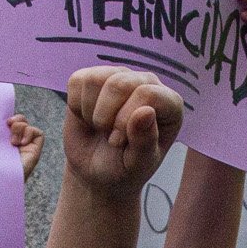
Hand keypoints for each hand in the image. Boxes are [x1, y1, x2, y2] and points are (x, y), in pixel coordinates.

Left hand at [7, 110, 44, 181]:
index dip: (9, 119)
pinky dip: (30, 133)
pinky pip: (39, 134)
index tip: (3, 121)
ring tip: (13, 142)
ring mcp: (26, 147)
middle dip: (17, 120)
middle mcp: (16, 143)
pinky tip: (22, 143)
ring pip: (28, 126)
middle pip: (21, 121)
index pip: (10, 124)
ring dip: (21, 128)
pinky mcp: (35, 151)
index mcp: (4, 142)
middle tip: (9, 124)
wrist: (2, 181)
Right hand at [62, 65, 181, 200]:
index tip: (118, 142)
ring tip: (101, 128)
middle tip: (109, 137)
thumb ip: (145, 142)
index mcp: (170, 104)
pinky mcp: (94, 77)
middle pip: (120, 83)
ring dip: (91, 112)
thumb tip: (146, 111)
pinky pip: (78, 81)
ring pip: (96, 79)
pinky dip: (76, 106)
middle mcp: (148, 83)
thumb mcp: (137, 164)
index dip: (125, 120)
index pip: (147, 93)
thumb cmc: (124, 168)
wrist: (96, 171)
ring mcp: (121, 76)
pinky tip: (88, 118)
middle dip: (106, 116)